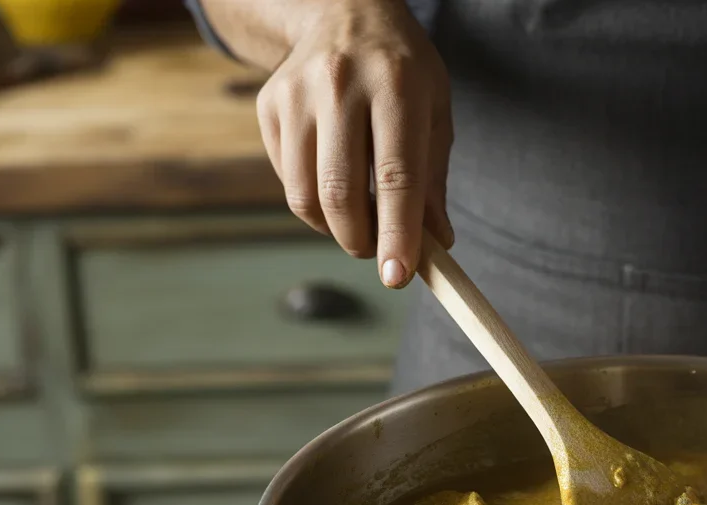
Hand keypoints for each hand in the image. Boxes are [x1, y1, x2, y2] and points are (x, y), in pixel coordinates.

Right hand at [255, 1, 453, 287]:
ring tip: (360, 226)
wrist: (345, 12)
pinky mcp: (269, 105)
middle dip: (362, 241)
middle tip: (380, 254)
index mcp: (396, 84)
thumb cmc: (403, 72)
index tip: (399, 277)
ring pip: (305, 194)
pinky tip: (334, 186)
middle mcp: (340, 83)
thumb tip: (437, 244)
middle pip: (341, 191)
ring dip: (335, 229)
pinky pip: (287, 180)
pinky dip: (313, 203)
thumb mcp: (435, 112)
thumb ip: (433, 180)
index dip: (398, 233)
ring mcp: (297, 93)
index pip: (396, 176)